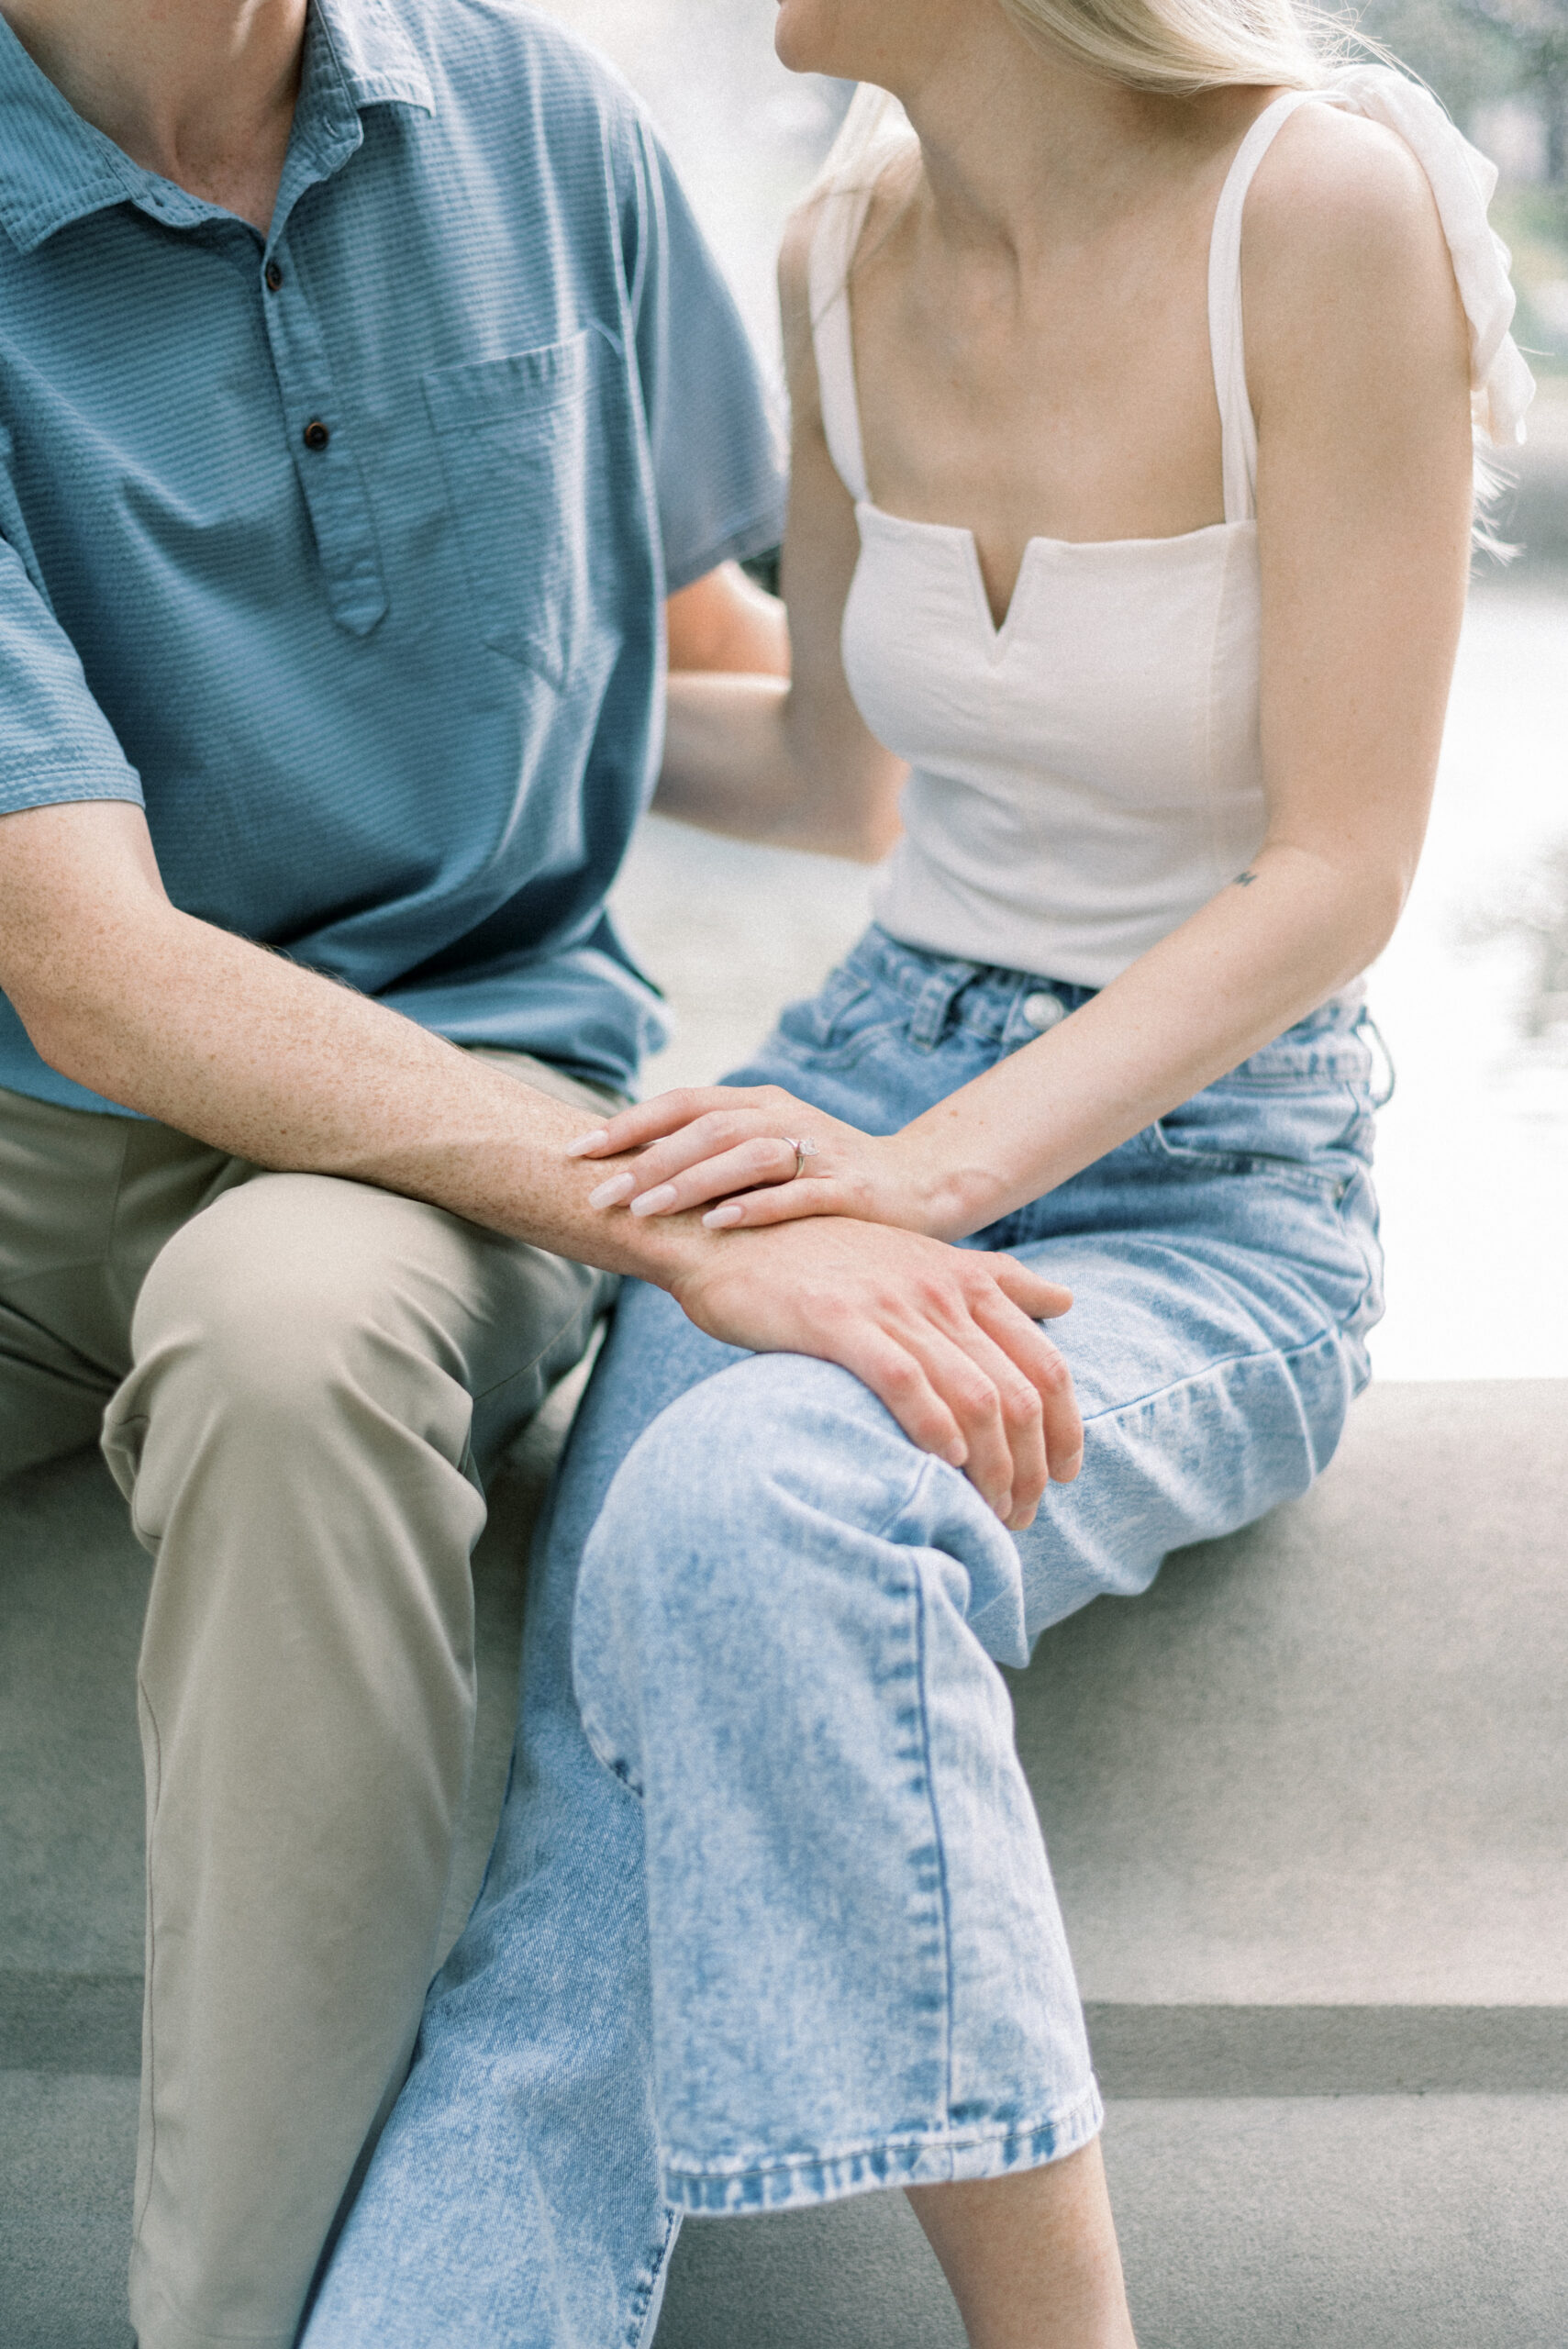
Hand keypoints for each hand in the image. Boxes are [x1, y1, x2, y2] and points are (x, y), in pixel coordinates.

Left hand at [568, 1083, 961, 1237]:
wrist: (919, 1185)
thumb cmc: (824, 1175)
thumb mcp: (767, 1152)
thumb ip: (712, 1154)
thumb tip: (628, 1176)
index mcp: (759, 1102)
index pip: (682, 1102)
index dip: (627, 1123)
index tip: (576, 1152)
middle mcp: (785, 1117)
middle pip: (706, 1129)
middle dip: (647, 1162)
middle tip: (600, 1196)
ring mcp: (819, 1150)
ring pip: (745, 1156)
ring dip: (691, 1182)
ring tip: (645, 1210)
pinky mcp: (848, 1189)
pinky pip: (796, 1195)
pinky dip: (755, 1208)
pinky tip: (718, 1224)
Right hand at [667, 1217, 1080, 1529]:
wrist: (728, 1238)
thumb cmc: (825, 1259)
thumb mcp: (921, 1257)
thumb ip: (994, 1279)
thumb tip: (1067, 1300)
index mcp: (967, 1280)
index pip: (1047, 1365)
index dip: (1065, 1429)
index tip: (1063, 1476)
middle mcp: (940, 1290)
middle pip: (1019, 1393)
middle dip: (1030, 1465)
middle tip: (1020, 1514)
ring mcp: (891, 1304)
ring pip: (974, 1396)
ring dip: (992, 1467)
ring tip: (988, 1511)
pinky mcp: (839, 1321)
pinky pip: (905, 1381)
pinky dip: (933, 1428)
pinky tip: (941, 1464)